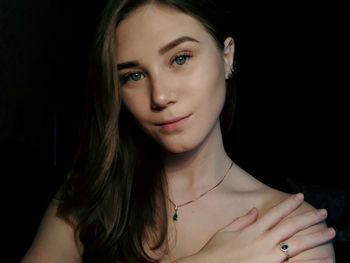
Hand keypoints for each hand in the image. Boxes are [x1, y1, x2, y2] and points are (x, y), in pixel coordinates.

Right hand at [174, 193, 334, 262]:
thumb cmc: (214, 252)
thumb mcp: (225, 232)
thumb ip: (242, 221)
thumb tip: (254, 211)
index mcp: (252, 230)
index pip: (275, 213)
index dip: (288, 204)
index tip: (300, 197)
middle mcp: (262, 241)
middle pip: (290, 226)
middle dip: (308, 218)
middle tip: (324, 213)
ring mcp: (268, 257)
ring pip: (296, 244)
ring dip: (314, 236)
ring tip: (330, 231)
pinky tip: (324, 260)